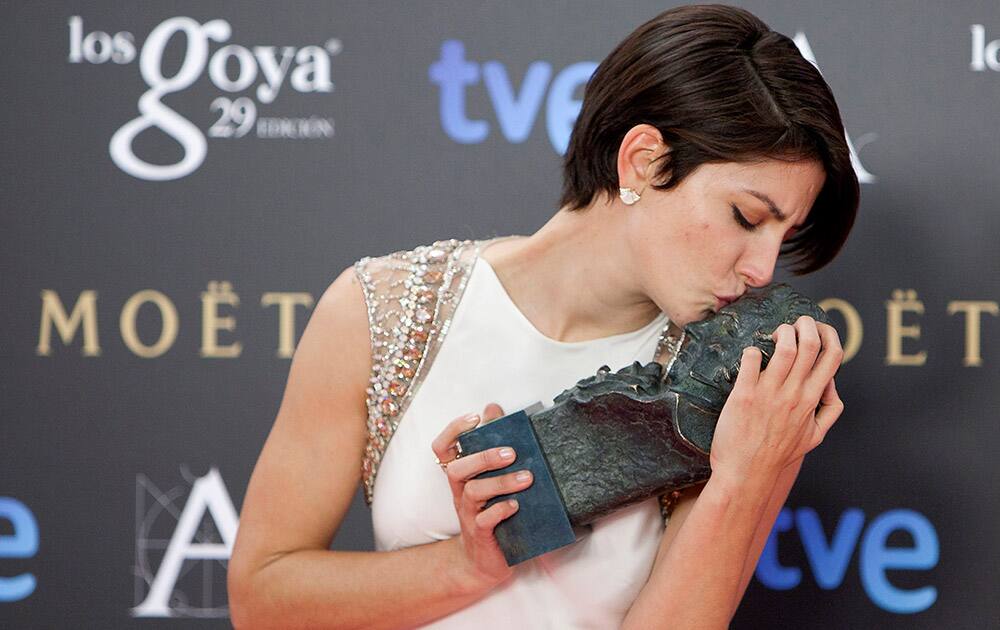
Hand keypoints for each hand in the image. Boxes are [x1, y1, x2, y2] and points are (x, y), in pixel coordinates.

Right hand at [430, 403, 532, 590]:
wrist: (485, 561)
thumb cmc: (491, 510)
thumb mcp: (490, 476)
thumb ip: (492, 442)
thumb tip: (494, 408)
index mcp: (461, 475)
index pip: (442, 447)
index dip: (453, 430)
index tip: (476, 417)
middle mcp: (460, 492)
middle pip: (457, 468)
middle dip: (483, 457)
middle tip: (512, 452)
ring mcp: (468, 513)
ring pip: (474, 492)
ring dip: (501, 482)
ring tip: (527, 478)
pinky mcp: (481, 534)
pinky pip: (484, 521)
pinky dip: (500, 510)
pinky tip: (516, 506)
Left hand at [709, 315, 844, 483]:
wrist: (746, 473)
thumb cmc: (777, 454)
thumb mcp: (814, 437)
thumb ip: (830, 410)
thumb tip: (832, 385)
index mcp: (812, 400)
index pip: (833, 357)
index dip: (829, 334)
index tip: (819, 327)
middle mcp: (794, 394)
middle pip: (810, 344)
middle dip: (806, 324)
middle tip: (796, 322)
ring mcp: (769, 393)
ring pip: (785, 347)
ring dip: (782, 331)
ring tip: (775, 333)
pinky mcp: (744, 395)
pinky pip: (752, 359)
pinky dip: (753, 350)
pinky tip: (752, 355)